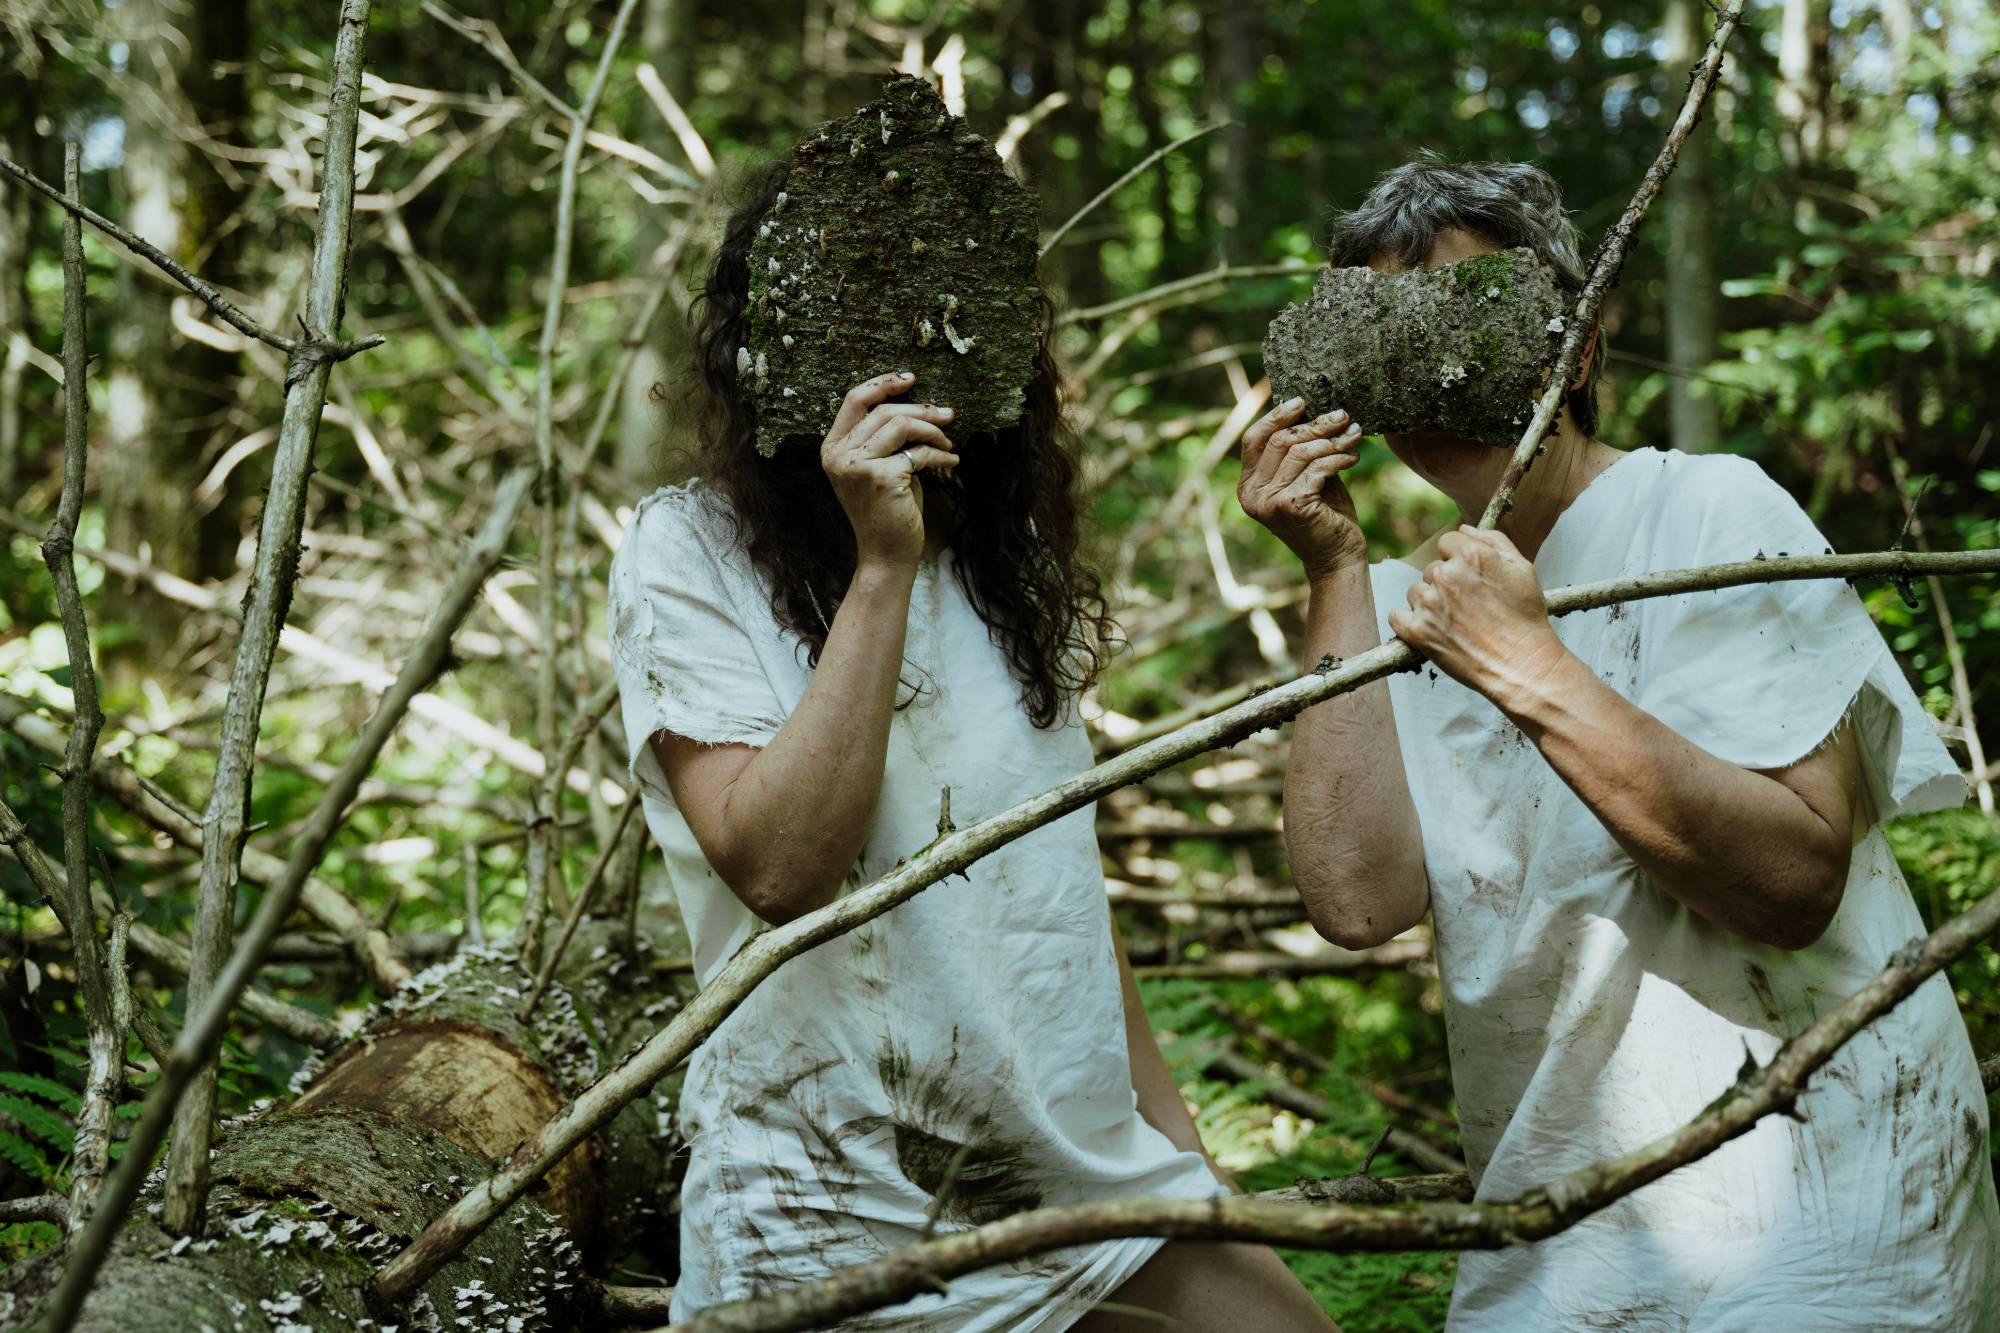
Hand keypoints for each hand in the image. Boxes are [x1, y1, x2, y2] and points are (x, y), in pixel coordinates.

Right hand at [821, 371, 958, 568]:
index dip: (884, 383)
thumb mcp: (877, 467)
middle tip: (948, 415)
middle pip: (883, 410)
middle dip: (922, 410)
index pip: (854, 400)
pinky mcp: (880, 477)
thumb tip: (919, 405)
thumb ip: (883, 438)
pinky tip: (952, 461)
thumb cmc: (887, 510)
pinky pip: (918, 452)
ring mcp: (856, 465)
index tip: (912, 379)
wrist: (886, 553)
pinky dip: (940, 455)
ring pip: (900, 425)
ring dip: (932, 430)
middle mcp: (837, 455)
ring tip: (949, 442)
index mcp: (831, 448)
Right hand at [1237, 397, 1366, 578]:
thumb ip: (1299, 452)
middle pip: (1280, 441)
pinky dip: (1339, 458)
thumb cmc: (1324, 515)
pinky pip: (1317, 468)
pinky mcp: (1291, 506)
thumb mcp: (1306, 478)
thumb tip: (1307, 409)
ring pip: (1300, 452)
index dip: (1276, 417)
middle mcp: (1251, 495)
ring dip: (1332, 439)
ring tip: (1353, 434)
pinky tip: (1353, 458)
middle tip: (1341, 415)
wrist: (1337, 557)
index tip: (1303, 401)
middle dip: (1314, 424)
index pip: (1254, 440)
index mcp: (1247, 486)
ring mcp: (1269, 502)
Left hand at [1386, 526, 1570, 708]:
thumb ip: (1493, 540)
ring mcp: (1429, 603)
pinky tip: (1429, 630)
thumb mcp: (1522, 569)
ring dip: (1430, 603)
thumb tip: (1464, 528)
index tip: (1470, 578)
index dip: (1458, 559)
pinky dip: (1408, 622)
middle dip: (1447, 583)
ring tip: (1456, 622)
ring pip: (1416, 591)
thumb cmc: (1525, 616)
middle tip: (1470, 606)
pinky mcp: (1417, 630)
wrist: (1521, 662)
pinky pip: (1397, 616)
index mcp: (1471, 554)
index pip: (1447, 542)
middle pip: (1432, 569)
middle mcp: (1446, 575)